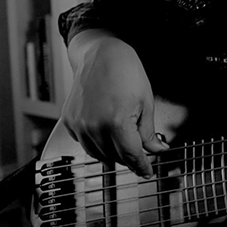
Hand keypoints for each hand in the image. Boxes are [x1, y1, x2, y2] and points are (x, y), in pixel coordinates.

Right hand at [62, 29, 166, 176]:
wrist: (101, 54)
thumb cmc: (126, 72)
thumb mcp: (146, 103)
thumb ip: (148, 132)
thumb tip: (157, 150)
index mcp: (116, 123)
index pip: (131, 156)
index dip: (142, 167)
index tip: (148, 172)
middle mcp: (94, 127)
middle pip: (115, 157)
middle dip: (130, 159)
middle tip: (141, 155)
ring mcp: (79, 125)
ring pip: (98, 154)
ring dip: (112, 154)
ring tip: (124, 143)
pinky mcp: (70, 121)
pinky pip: (84, 143)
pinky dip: (96, 144)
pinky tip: (106, 134)